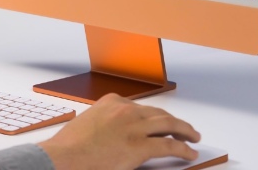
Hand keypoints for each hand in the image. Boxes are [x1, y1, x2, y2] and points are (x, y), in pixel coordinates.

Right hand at [38, 94, 199, 169]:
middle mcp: (126, 110)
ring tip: (193, 137)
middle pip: (158, 114)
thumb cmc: (70, 146)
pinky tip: (189, 152)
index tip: (160, 121)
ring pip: (169, 125)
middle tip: (184, 128)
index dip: (154, 116)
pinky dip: (183, 149)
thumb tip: (115, 133)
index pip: (141, 107)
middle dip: (174, 121)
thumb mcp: (89, 123)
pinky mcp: (139, 146)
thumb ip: (105, 122)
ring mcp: (134, 127)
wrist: (64, 156)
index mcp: (112, 102)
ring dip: (185, 131)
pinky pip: (169, 146)